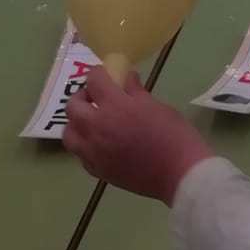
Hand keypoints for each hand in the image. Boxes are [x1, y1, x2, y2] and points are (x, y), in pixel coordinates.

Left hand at [61, 67, 214, 202]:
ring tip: (91, 124)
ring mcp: (93, 151)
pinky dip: (86, 146)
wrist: (180, 175)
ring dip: (77, 124)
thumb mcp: (159, 108)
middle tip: (96, 98)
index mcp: (115, 106)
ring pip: (69, 133)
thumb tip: (127, 79)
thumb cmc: (176, 137)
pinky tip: (101, 145)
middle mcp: (96, 127)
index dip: (98, 73)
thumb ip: (137, 93)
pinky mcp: (97, 170)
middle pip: (73, 106)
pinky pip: (81, 155)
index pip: (95, 81)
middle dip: (82, 97)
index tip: (105, 74)